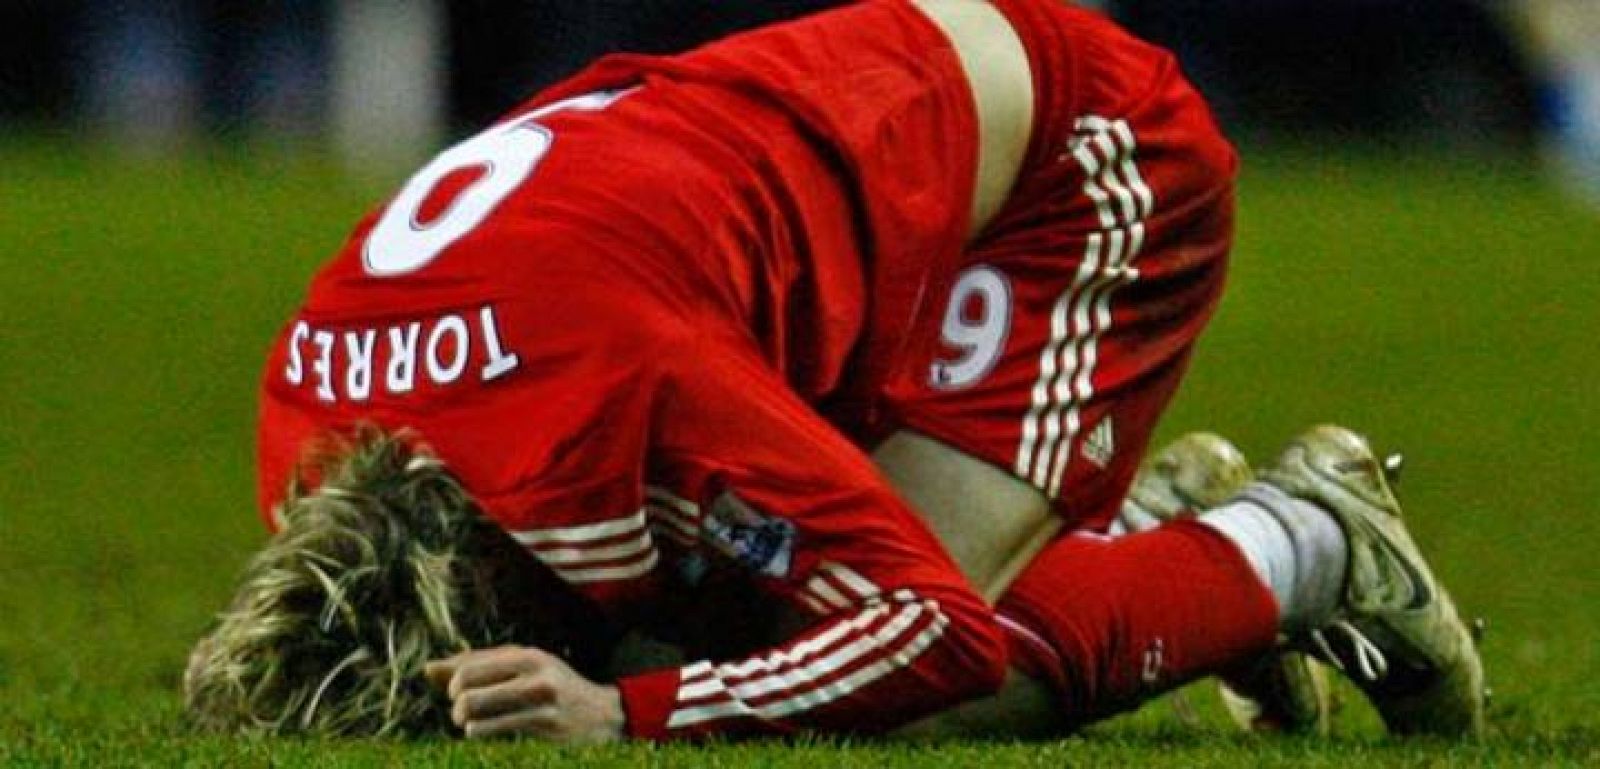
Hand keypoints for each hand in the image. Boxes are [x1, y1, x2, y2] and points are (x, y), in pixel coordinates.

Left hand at [424, 645, 624, 742]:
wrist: (604, 716)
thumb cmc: (554, 691)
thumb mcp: (523, 671)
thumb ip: (479, 668)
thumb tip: (428, 669)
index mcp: (526, 654)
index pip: (469, 662)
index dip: (452, 679)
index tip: (455, 692)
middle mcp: (533, 669)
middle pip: (467, 681)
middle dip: (456, 700)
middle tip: (460, 712)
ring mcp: (540, 696)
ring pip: (476, 705)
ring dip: (464, 718)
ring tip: (468, 723)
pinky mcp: (545, 722)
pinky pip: (496, 726)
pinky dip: (480, 731)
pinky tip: (481, 732)